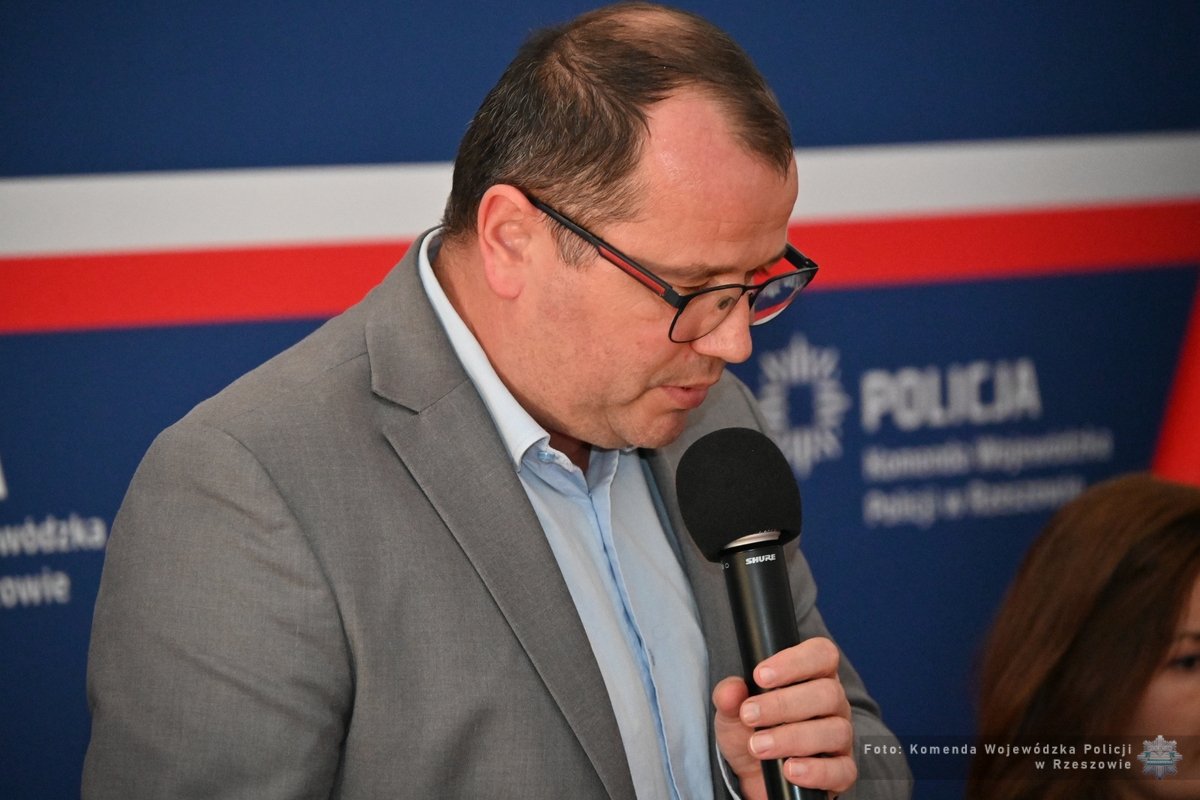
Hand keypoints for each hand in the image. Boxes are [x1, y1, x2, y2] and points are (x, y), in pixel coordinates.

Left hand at [712, 637, 856, 798]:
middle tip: (750, 715)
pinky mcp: (842, 771)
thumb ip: (729, 696)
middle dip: (783, 704)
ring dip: (792, 738)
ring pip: (835, 731)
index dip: (794, 661)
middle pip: (827, 692)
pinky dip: (815, 771)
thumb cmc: (751, 730)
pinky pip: (842, 770)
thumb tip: (731, 690)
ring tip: (758, 746)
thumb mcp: (733, 711)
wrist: (753, 775)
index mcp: (813, 676)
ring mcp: (841, 738)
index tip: (760, 675)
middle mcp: (833, 703)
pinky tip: (789, 770)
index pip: (821, 654)